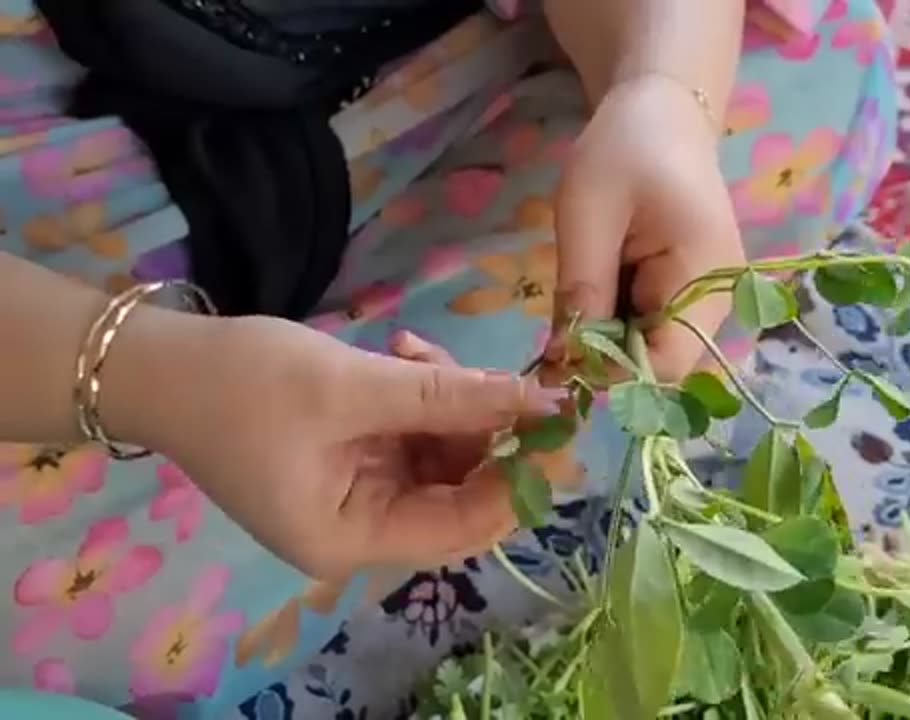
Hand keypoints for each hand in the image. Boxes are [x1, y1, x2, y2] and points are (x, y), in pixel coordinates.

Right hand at [131, 317, 562, 578]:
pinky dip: (420, 395)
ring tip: (418, 347)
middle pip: (459, 491)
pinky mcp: (351, 459)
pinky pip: (411, 434)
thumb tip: (544, 401)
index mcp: (353, 541)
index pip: (466, 527)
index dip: (520, 477)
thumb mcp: (353, 387)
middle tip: (506, 371)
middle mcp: (361, 531)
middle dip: (485, 428)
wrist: (156, 362)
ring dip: (449, 400)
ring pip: (441, 455)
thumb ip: (450, 398)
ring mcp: (356, 494)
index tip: (559, 419)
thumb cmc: (243, 384)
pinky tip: (406, 348)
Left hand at [551, 75, 744, 379]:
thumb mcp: (588, 213)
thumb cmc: (624, 149)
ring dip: (607, 344)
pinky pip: (651, 329)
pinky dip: (615, 327)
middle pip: (662, 364)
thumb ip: (582, 290)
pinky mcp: (689, 294)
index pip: (668, 363)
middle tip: (551, 344)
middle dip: (606, 361)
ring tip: (569, 314)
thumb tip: (568, 365)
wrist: (661, 110)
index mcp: (706, 274)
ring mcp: (706, 299)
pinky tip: (589, 304)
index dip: (615, 375)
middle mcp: (718, 298)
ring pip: (652, 351)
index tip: (561, 363)